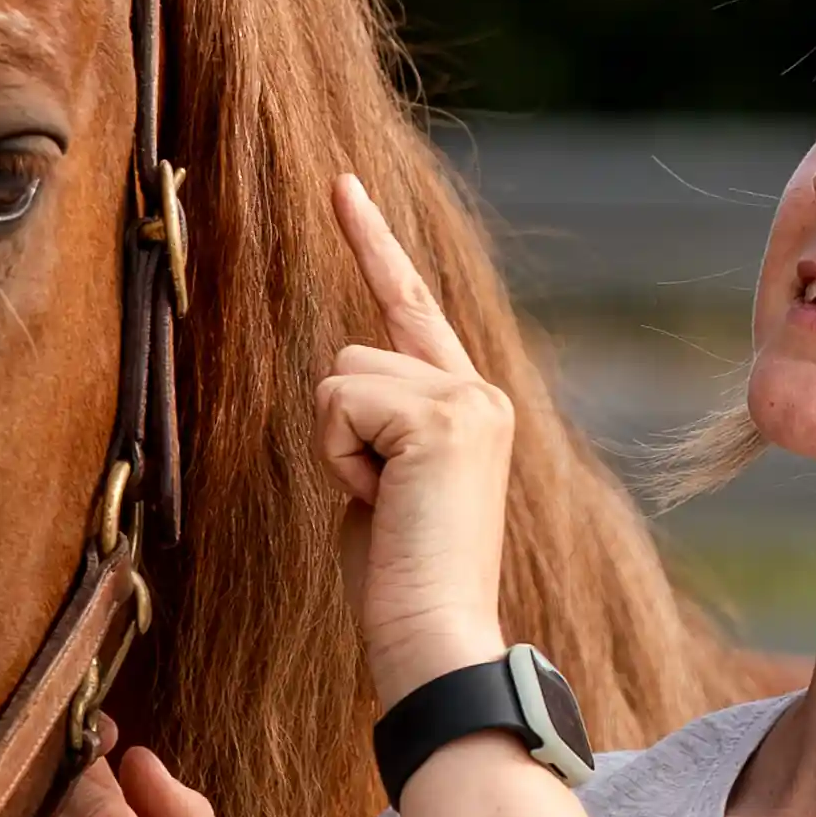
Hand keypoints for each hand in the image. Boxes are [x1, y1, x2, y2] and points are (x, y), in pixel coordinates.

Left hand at [315, 170, 514, 706]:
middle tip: (378, 502)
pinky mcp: (442, 414)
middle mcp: (478, 388)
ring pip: (339, 375)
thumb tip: (340, 394)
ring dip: (338, 447)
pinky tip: (381, 499)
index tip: (341, 181)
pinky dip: (340, 456)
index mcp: (469, 403)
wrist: (436, 635)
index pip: (409, 304)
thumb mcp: (381, 486)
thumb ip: (372, 428)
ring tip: (383, 503)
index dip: (372, 242)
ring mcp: (467, 397)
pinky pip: (339, 401)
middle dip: (338, 429)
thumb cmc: (397, 582)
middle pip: (350, 353)